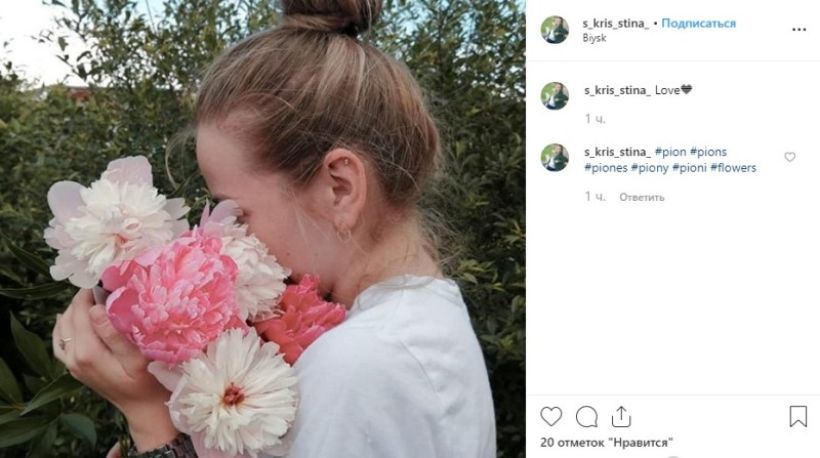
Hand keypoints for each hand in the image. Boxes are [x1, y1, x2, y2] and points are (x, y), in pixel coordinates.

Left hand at [52, 289, 178, 450]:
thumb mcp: (136, 357)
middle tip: (105, 284)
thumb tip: (96, 308)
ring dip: (76, 309)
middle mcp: (73, 357)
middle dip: (84, 298)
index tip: (107, 278)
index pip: (80, 310)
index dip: (91, 291)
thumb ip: (113, 334)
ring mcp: (71, 363)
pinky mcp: (74, 366)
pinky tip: (74, 317)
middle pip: (70, 315)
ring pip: (63, 325)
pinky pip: (60, 340)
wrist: (144, 407)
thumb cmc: (148, 380)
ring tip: (96, 297)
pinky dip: (64, 325)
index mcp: (87, 352)